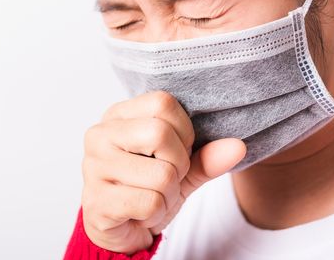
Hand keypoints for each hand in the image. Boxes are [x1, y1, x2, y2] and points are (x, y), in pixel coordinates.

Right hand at [81, 91, 245, 254]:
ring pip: (161, 175)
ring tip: (151, 197)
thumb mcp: (181, 168)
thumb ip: (206, 156)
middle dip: (178, 164)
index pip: (163, 104)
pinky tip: (140, 213)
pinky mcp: (96, 201)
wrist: (120, 229)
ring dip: (168, 195)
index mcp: (118, 116)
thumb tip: (238, 146)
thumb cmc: (146, 188)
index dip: (184, 132)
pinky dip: (156, 214)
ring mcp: (94, 167)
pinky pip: (150, 203)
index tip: (175, 152)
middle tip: (166, 178)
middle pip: (160, 134)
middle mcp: (100, 135)